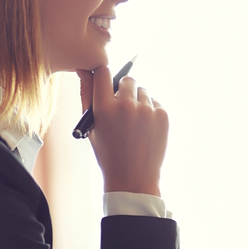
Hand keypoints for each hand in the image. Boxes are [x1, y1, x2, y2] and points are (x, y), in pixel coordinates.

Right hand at [77, 67, 167, 196]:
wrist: (133, 178)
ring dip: (138, 101)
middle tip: (122, 108)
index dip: (104, 75)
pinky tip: (144, 129)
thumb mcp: (91, 126)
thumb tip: (84, 70)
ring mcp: (146, 110)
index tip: (105, 80)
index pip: (103, 72)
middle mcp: (126, 105)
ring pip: (142, 91)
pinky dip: (150, 111)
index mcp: (104, 107)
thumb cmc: (108, 153)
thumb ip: (87, 95)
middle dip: (124, 90)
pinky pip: (155, 102)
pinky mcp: (162, 115)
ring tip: (133, 123)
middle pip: (127, 79)